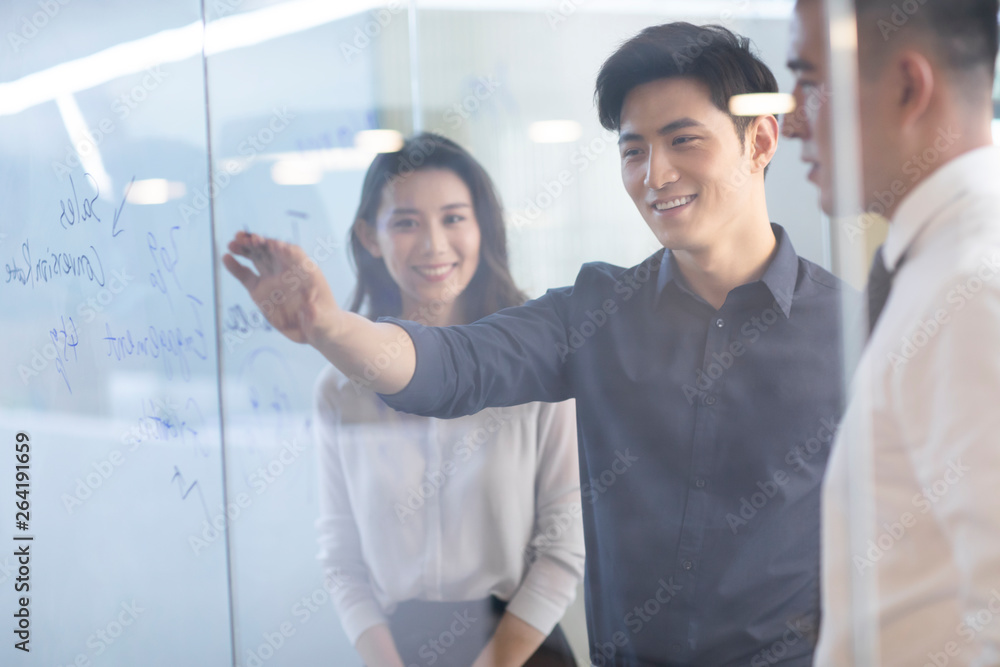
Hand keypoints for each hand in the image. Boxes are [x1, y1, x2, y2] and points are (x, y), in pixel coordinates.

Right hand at [223, 231, 340, 345]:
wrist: (315, 331)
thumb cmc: (324, 323)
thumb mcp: (323, 321)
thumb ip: (316, 315)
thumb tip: (311, 310)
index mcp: (305, 272)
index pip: (292, 253)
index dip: (280, 247)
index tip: (269, 243)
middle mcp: (287, 271)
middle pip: (271, 250)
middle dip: (258, 242)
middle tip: (243, 238)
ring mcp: (272, 280)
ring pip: (257, 258)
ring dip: (245, 249)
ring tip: (232, 243)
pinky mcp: (260, 291)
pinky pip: (246, 276)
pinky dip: (236, 267)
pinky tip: (226, 258)